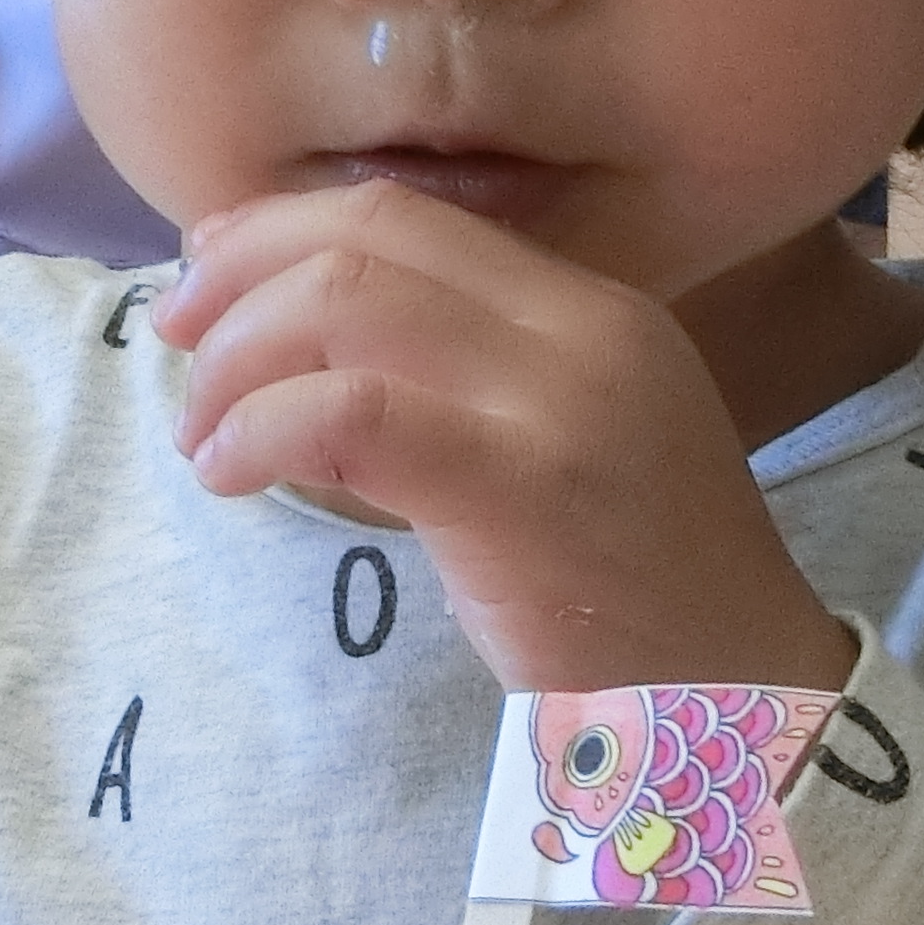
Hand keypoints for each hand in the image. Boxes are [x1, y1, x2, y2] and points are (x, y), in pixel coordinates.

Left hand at [149, 181, 854, 696]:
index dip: (283, 226)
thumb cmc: (637, 602)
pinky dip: (263, 430)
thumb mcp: (569, 447)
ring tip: (202, 433)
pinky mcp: (523, 488)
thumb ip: (472, 379)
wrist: (747, 708)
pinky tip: (232, 476)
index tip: (207, 270)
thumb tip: (308, 333)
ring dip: (238, 359)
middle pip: (368, 236)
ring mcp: (558, 402)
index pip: (410, 215)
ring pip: (347, 303)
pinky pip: (351, 413)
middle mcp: (583, 330)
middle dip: (238, 274)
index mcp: (592, 309)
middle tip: (176, 340)